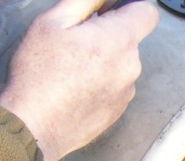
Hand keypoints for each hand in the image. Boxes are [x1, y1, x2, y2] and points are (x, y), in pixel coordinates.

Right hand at [0, 0, 158, 160]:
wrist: (37, 125)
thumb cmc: (40, 73)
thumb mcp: (54, 22)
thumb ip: (86, 1)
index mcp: (119, 40)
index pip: (147, 13)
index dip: (130, 6)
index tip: (111, 10)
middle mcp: (131, 66)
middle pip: (130, 40)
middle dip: (109, 34)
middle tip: (76, 41)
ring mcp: (128, 91)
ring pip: (122, 64)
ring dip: (104, 59)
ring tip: (72, 67)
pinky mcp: (120, 109)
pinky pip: (116, 85)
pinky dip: (102, 81)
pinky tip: (76, 86)